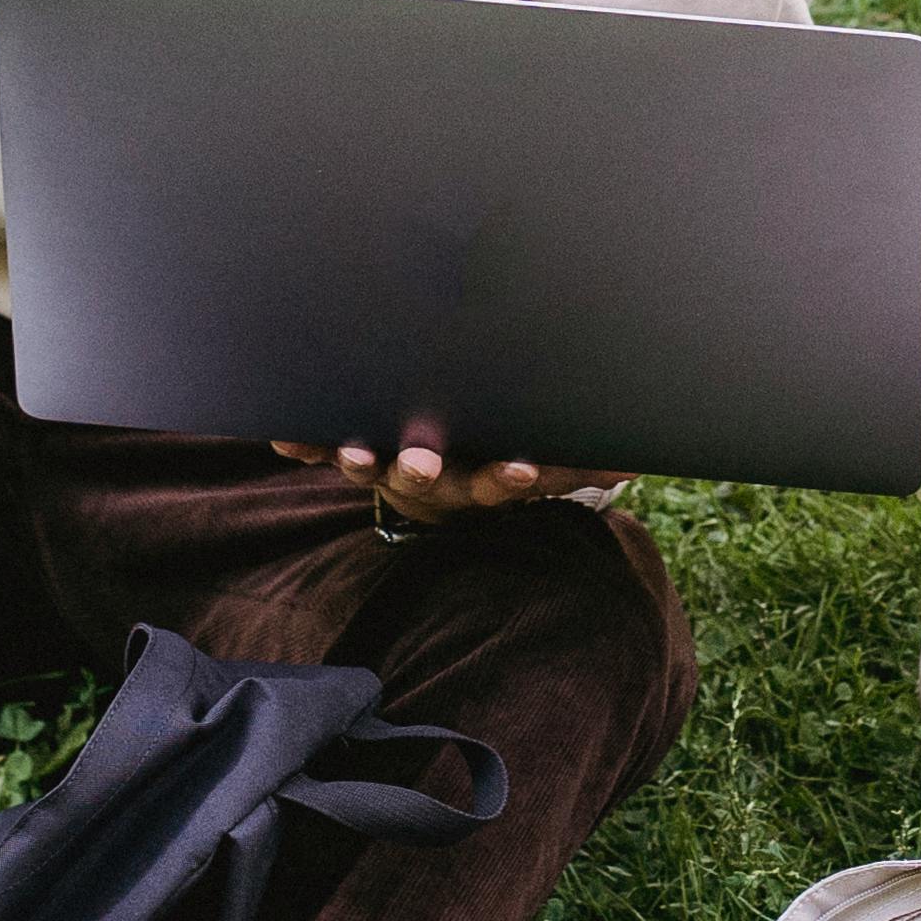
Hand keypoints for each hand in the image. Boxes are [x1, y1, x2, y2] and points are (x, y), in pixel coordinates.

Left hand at [274, 437, 628, 522]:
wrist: (451, 465)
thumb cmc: (507, 449)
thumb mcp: (549, 459)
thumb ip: (585, 461)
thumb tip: (639, 461)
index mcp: (482, 478)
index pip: (499, 482)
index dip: (507, 478)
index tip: (520, 469)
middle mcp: (434, 475)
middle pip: (426, 478)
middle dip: (421, 471)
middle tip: (419, 463)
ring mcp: (390, 462)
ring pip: (373, 464)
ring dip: (358, 457)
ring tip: (349, 450)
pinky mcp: (355, 446)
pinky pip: (323, 446)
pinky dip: (304, 442)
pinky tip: (281, 438)